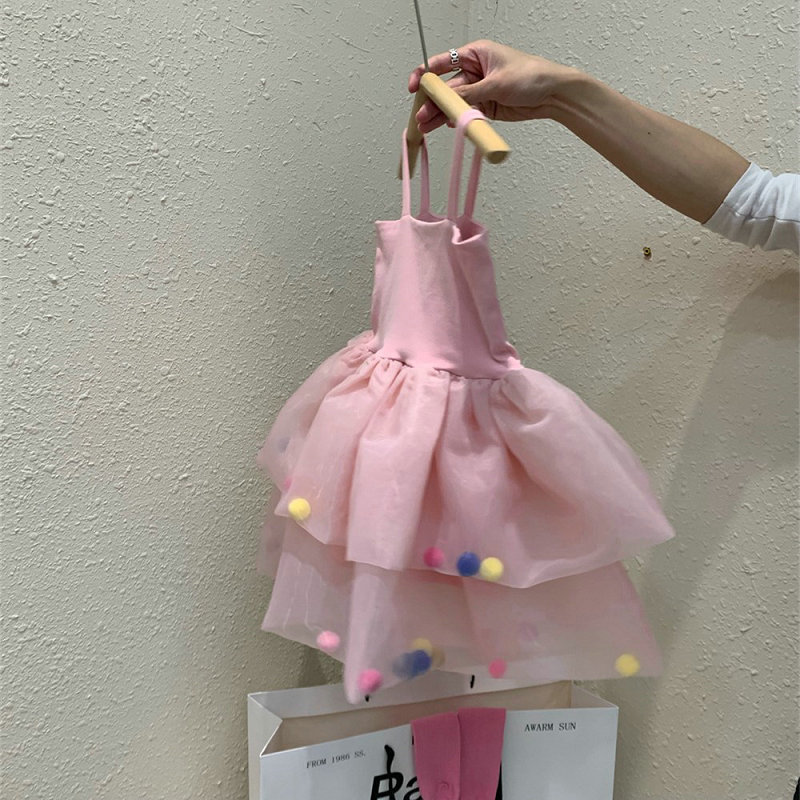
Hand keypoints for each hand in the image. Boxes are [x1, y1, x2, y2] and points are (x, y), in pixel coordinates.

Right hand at [407, 39, 579, 133]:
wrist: (552, 95)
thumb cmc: (532, 76)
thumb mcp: (497, 83)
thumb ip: (471, 94)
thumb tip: (450, 103)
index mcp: (475, 54)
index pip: (442, 63)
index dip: (426, 74)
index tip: (415, 87)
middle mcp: (474, 72)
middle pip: (446, 88)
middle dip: (433, 102)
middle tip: (422, 116)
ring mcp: (478, 91)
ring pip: (453, 104)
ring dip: (441, 115)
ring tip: (427, 127)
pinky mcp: (484, 108)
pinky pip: (465, 115)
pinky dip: (457, 122)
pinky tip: (448, 126)